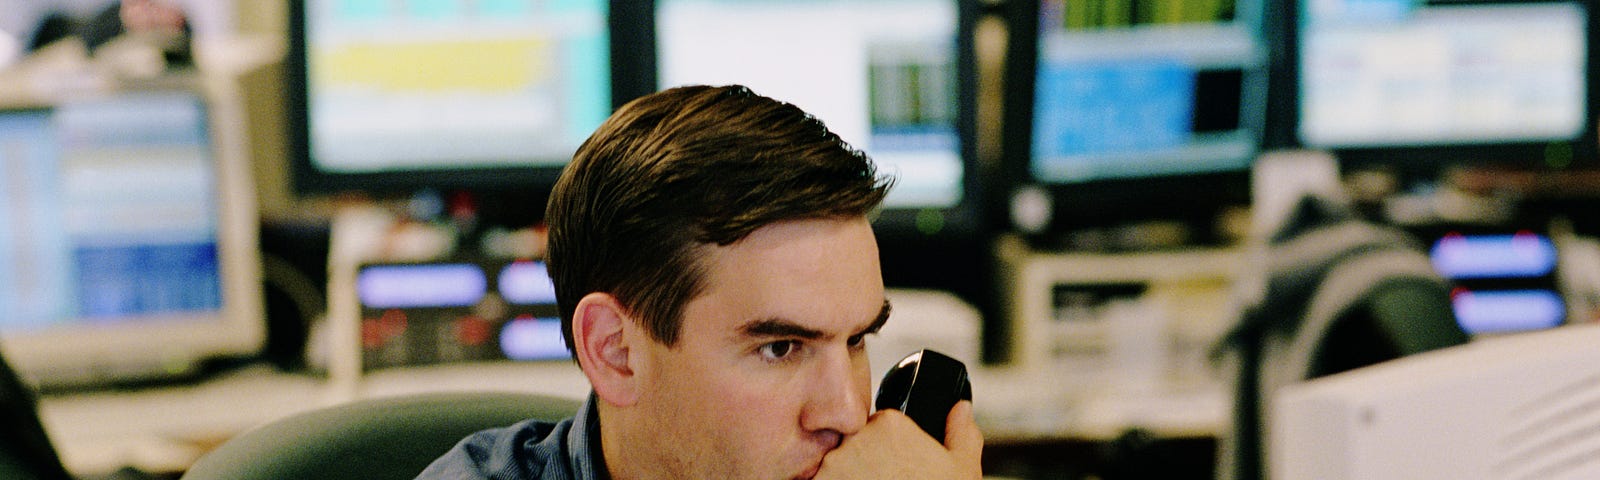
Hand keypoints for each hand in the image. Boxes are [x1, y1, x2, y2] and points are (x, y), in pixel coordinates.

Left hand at [813, 401, 982, 478]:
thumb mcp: (962, 468)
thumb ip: (961, 432)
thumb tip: (960, 408)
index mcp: (889, 424)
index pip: (877, 426)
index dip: (886, 448)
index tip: (895, 465)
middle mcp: (856, 439)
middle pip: (853, 443)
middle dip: (864, 462)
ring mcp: (833, 465)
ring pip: (834, 465)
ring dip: (846, 477)